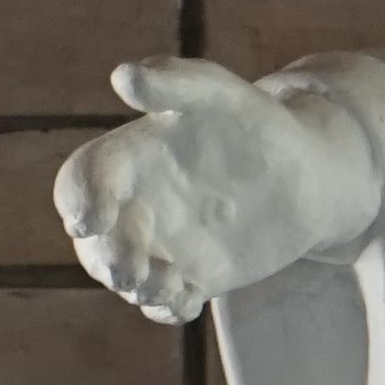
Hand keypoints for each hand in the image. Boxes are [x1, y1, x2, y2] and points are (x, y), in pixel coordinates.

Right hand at [54, 54, 378, 324]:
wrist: (307, 173)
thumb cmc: (258, 122)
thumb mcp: (220, 93)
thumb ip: (175, 82)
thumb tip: (123, 76)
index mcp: (130, 159)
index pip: (81, 180)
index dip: (78, 199)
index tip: (92, 219)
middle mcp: (137, 205)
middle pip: (94, 241)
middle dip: (103, 258)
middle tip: (128, 270)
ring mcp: (162, 244)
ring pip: (126, 277)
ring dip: (135, 287)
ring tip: (165, 285)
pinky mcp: (191, 276)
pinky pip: (165, 302)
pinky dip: (168, 308)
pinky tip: (188, 303)